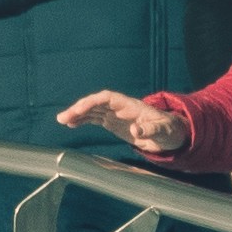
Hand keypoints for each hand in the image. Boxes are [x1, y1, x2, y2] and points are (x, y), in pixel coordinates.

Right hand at [59, 86, 179, 160]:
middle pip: (96, 103)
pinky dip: (82, 120)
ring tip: (61, 120)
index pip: (107, 97)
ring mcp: (115, 114)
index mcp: (131, 105)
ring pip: (92, 110)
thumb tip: (135, 130)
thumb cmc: (168, 130)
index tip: (80, 109)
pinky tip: (71, 124)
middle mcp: (120, 107)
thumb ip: (150, 130)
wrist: (170, 134)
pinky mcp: (113, 122)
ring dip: (77, 114)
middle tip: (63, 117)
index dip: (93, 102)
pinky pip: (94, 118)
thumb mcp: (163, 130)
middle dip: (79, 108)